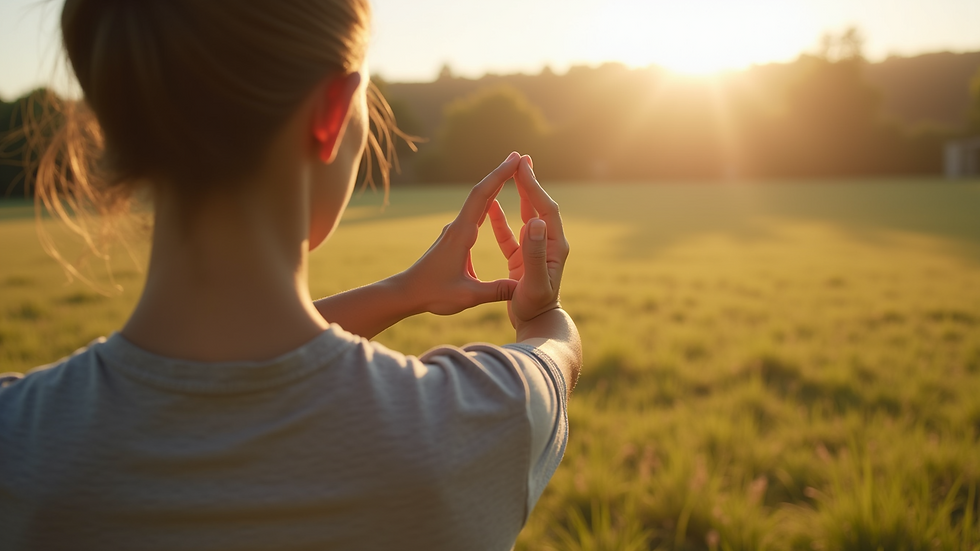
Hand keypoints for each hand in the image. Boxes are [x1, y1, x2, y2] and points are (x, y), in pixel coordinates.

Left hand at [398, 152, 521, 315]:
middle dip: (500, 174)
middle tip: (518, 157)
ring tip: (512, 170)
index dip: (499, 176)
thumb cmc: (433, 293)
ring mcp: (455, 231)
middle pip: (480, 193)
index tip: (514, 160)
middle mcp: (457, 227)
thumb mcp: (466, 296)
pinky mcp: (454, 237)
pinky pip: (474, 213)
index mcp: (461, 235)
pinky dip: (487, 200)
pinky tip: (494, 198)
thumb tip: (522, 288)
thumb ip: (495, 290)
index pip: (481, 197)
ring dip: (494, 185)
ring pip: (477, 201)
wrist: (407, 293)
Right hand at [487, 155, 569, 326]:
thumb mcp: (534, 282)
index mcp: (554, 246)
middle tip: (522, 158)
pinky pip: (510, 234)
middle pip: (540, 206)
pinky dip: (502, 219)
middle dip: (530, 182)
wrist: (537, 326)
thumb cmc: (536, 307)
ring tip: (513, 173)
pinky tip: (494, 205)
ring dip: (521, 195)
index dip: (534, 187)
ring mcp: (535, 251)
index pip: (545, 209)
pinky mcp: (522, 259)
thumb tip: (534, 221)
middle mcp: (548, 244)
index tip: (523, 167)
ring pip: (527, 216)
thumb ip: (534, 253)